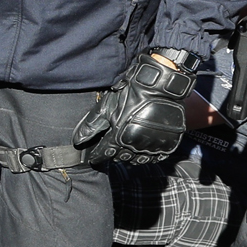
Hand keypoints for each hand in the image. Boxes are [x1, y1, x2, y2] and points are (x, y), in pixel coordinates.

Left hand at [74, 51, 193, 164]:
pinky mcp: (168, 142)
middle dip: (115, 155)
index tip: (94, 158)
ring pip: (140, 159)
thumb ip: (91, 126)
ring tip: (127, 152)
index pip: (105, 153)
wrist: (158, 87)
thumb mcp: (105, 107)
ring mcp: (154, 144)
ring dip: (131, 157)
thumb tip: (78, 140)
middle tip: (111, 152)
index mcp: (119, 137)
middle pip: (123, 157)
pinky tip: (145, 152)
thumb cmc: (130, 95)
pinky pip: (157, 157)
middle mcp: (136, 144)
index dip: (98, 156)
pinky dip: (149, 157)